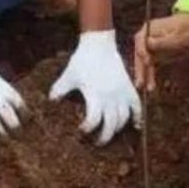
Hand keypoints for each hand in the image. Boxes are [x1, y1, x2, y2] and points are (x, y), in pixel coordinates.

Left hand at [49, 30, 140, 144]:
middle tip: (97, 143)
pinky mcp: (128, 88)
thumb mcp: (69, 75)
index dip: (87, 129)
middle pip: (111, 125)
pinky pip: (137, 106)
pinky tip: (136, 126)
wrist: (99, 44)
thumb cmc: (83, 60)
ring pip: (124, 118)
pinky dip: (138, 117)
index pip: (93, 121)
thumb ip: (60, 89)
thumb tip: (50, 101)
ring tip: (110, 132)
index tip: (81, 131)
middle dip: (104, 137)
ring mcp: (121, 93)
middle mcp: (110, 98)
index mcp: (95, 96)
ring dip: (118, 128)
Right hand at [133, 12, 188, 91]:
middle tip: (141, 83)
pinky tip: (151, 85)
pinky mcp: (155, 54)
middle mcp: (146, 38)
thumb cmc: (185, 30)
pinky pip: (150, 66)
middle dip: (140, 69)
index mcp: (148, 30)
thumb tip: (148, 44)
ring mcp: (149, 46)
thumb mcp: (176, 37)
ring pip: (144, 62)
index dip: (143, 52)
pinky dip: (150, 75)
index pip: (140, 42)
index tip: (148, 61)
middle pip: (140, 55)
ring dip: (145, 75)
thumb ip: (162, 42)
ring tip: (148, 88)